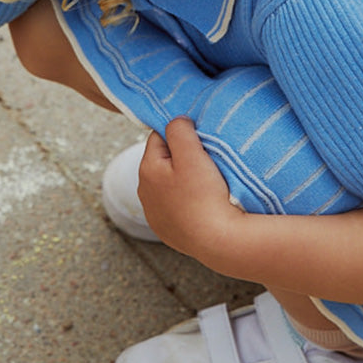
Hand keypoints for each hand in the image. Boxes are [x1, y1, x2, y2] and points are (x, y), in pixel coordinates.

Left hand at [137, 117, 243, 261]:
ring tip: (207, 187)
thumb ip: (179, 129)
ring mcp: (154, 214)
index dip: (181, 136)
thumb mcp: (191, 153)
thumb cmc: (205, 195)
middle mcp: (144, 192)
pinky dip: (186, 202)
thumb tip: (176, 121)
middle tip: (206, 165)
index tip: (200, 145)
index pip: (159, 137)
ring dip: (184, 181)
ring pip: (169, 185)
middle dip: (182, 159)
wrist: (218, 241)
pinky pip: (175, 206)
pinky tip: (202, 206)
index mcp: (146, 169)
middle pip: (163, 161)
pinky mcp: (167, 230)